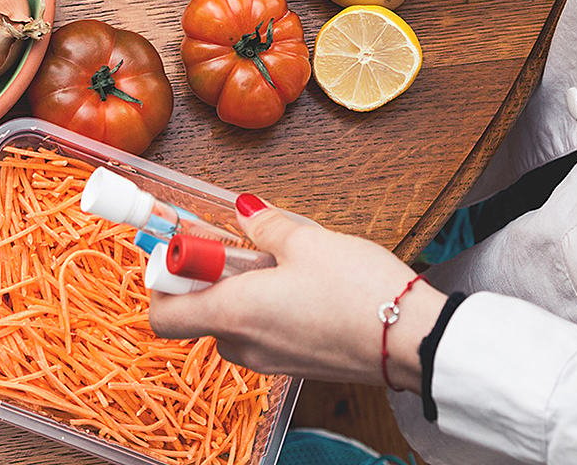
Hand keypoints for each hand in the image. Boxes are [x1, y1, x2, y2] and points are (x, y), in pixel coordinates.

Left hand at [150, 197, 446, 390]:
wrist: (413, 340)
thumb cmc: (358, 293)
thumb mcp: (306, 241)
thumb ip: (266, 225)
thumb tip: (246, 211)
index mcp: (234, 313)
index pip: (163, 315)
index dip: (163, 281)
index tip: (182, 251)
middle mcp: (245, 344)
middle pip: (199, 314)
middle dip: (209, 277)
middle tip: (235, 245)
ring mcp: (272, 360)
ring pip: (233, 323)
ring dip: (241, 291)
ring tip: (276, 260)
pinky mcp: (297, 364)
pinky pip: (263, 333)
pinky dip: (266, 307)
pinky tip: (299, 281)